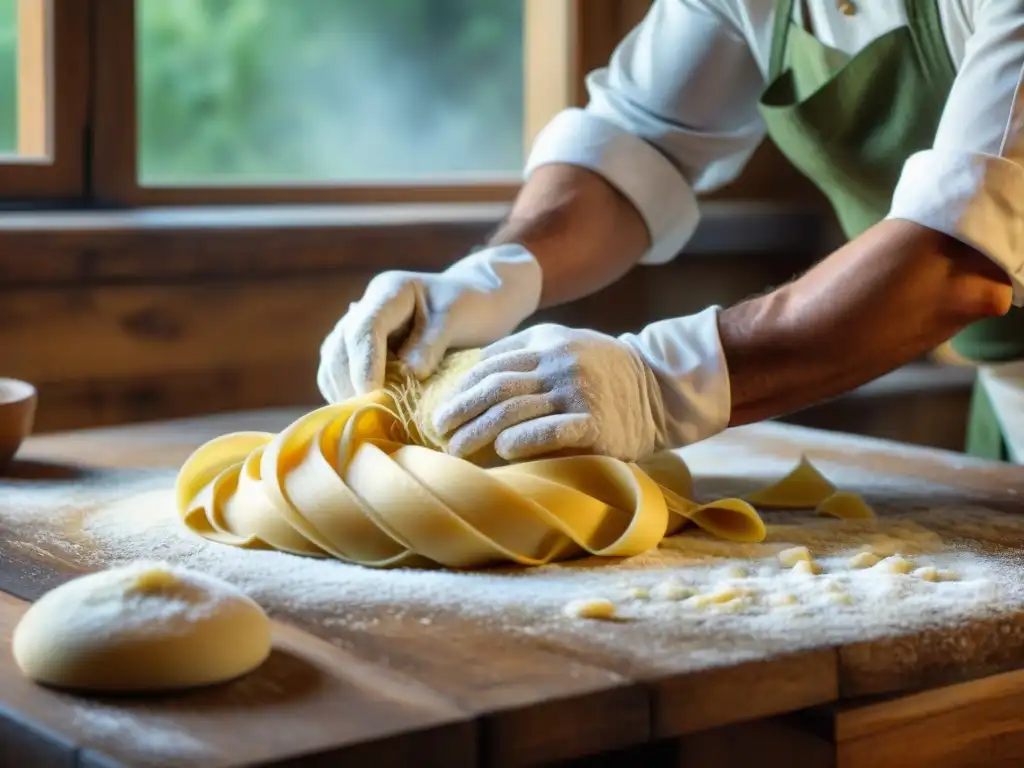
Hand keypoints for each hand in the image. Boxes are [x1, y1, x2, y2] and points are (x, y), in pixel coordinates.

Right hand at [316, 244, 541, 402]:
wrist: (478, 303)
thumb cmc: (474, 307)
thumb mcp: (459, 318)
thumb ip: (433, 343)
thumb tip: (408, 374)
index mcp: (389, 292)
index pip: (365, 329)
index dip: (365, 363)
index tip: (373, 394)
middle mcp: (366, 308)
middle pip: (341, 348)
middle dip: (350, 383)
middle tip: (369, 416)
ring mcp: (359, 330)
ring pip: (334, 364)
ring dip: (344, 393)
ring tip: (365, 419)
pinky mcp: (361, 353)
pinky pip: (341, 376)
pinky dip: (348, 396)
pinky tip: (364, 414)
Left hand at [431, 307, 730, 462]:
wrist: (661, 389)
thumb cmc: (605, 371)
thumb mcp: (567, 344)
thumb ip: (527, 352)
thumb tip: (475, 369)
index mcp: (547, 343)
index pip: (492, 364)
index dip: (461, 387)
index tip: (442, 407)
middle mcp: (558, 364)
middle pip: (494, 388)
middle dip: (460, 411)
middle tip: (438, 431)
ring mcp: (576, 393)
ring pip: (512, 412)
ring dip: (476, 432)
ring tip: (454, 449)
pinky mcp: (594, 425)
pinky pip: (549, 431)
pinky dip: (520, 441)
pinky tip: (501, 451)